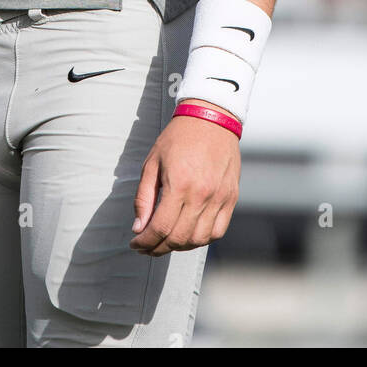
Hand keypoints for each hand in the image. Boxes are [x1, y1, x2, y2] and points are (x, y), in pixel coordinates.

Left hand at [130, 106, 239, 256]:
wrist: (211, 119)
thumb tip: (138, 228)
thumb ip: (144, 197)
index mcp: (179, 184)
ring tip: (166, 240)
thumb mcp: (152, 162)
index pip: (160, 228)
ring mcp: (219, 198)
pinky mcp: (231, 198)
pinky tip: (189, 233)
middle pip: (178, 238)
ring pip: (199, 239)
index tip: (136, 244)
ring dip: (179, 246)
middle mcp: (201, 195)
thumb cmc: (177, 138)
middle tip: (147, 245)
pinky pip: (218, 231)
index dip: (145, 242)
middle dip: (158, 248)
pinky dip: (202, 239)